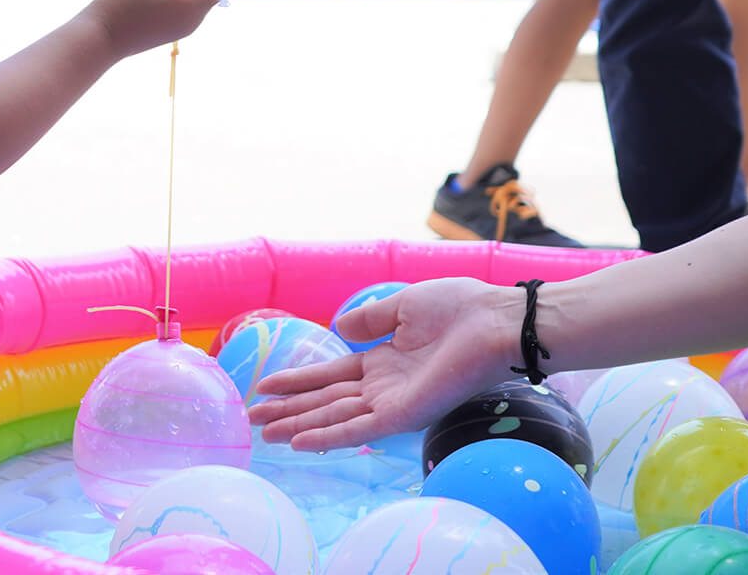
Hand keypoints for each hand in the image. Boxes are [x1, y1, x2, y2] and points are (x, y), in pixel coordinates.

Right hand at [250, 278, 519, 449]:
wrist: (494, 323)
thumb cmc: (459, 308)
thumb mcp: (403, 305)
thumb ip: (369, 318)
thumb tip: (338, 325)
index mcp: (383, 361)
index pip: (331, 375)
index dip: (297, 381)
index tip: (264, 385)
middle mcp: (382, 387)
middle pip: (325, 401)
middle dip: (288, 410)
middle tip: (253, 419)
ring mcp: (391, 403)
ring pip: (334, 417)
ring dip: (299, 426)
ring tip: (265, 434)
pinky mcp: (402, 415)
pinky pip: (359, 429)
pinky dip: (329, 436)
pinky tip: (300, 442)